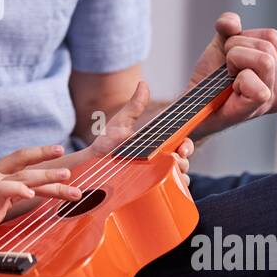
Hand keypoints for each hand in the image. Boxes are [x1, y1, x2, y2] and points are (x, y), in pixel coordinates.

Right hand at [0, 145, 82, 260]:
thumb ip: (10, 197)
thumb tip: (32, 194)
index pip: (20, 159)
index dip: (40, 153)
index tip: (59, 151)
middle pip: (27, 166)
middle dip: (50, 165)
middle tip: (71, 170)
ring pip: (25, 177)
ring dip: (48, 178)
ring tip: (67, 180)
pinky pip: (7, 190)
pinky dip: (20, 190)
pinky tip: (32, 193)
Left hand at [79, 79, 193, 188]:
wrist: (90, 165)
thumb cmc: (106, 143)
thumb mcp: (121, 123)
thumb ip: (134, 106)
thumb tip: (143, 84)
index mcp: (158, 144)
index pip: (182, 144)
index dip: (187, 146)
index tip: (181, 149)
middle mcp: (160, 160)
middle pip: (183, 162)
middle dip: (184, 162)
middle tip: (175, 161)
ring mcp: (155, 176)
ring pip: (178, 178)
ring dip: (181, 177)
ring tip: (171, 175)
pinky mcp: (148, 190)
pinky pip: (166, 192)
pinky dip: (173, 192)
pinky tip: (168, 190)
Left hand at [189, 12, 276, 138]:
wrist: (197, 103)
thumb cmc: (214, 79)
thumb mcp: (222, 44)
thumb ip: (229, 25)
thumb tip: (232, 22)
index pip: (273, 36)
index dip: (245, 39)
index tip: (235, 58)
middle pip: (268, 44)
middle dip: (237, 49)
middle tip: (228, 69)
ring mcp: (276, 98)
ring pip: (264, 59)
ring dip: (235, 61)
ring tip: (229, 77)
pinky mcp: (262, 105)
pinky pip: (254, 78)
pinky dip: (237, 79)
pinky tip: (232, 91)